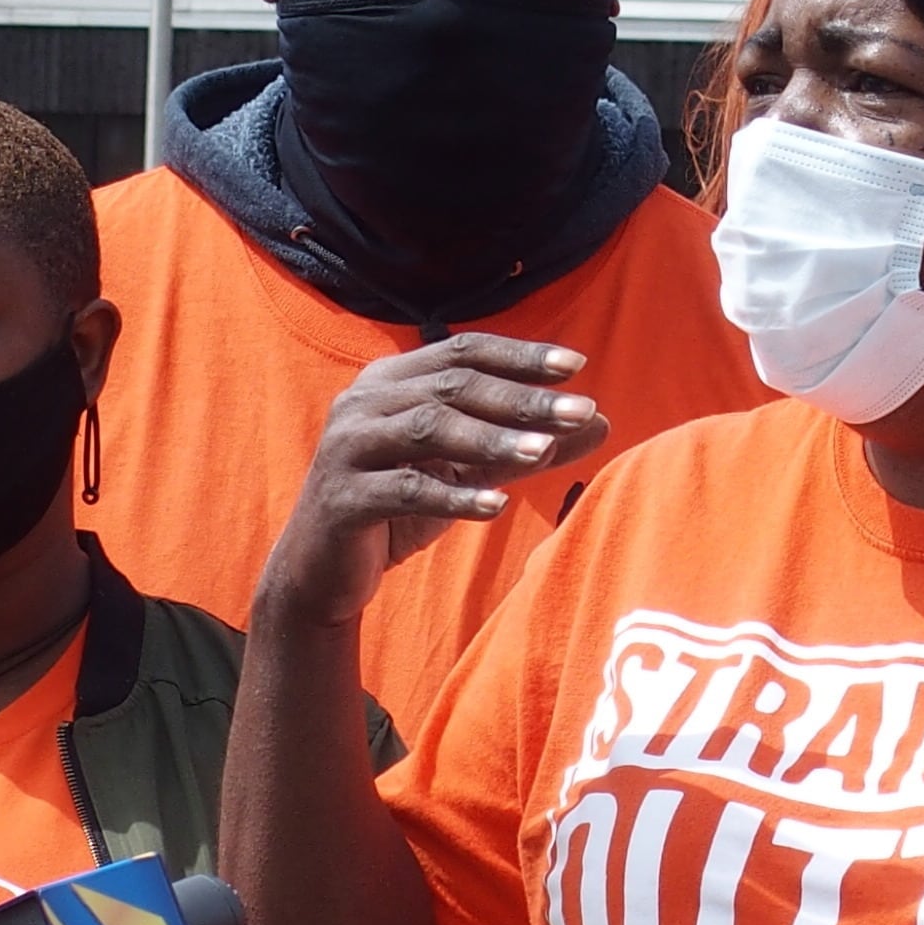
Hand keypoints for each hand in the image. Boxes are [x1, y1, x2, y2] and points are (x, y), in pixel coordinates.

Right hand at [256, 336, 606, 628]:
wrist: (323, 572)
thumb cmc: (400, 510)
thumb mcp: (469, 472)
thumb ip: (526, 445)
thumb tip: (600, 422)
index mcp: (390, 380)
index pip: (463, 352)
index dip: (519, 355)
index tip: (575, 366)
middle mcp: (363, 402)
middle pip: (453, 386)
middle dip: (521, 398)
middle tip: (580, 409)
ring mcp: (348, 447)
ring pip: (429, 429)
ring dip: (493, 439)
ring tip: (546, 452)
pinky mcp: (343, 498)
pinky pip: (407, 489)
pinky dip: (454, 496)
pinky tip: (498, 505)